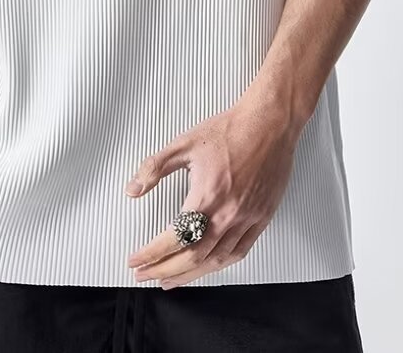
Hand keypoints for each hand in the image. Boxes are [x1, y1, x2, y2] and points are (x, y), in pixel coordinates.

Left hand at [125, 92, 301, 287]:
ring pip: (216, 260)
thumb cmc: (231, 130)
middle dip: (164, 270)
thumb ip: (155, 167)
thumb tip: (133, 189)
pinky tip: (207, 266)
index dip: (151, 254)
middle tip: (146, 275)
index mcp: (207, 196)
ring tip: (170, 280)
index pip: (173, 238)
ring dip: (190, 275)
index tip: (136, 260)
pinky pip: (240, 251)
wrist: (269, 123)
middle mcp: (229, 213)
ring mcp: (248, 218)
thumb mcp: (184, 143)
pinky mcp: (262, 218)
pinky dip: (220, 265)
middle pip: (193, 256)